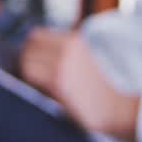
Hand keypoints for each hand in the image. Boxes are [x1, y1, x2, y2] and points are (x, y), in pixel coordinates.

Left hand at [19, 28, 140, 141]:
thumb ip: (66, 51)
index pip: (37, 34)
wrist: (117, 107)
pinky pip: (31, 74)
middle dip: (25, 57)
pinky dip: (29, 80)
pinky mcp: (58, 82)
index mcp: (74, 40)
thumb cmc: (101, 87)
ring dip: (25, 69)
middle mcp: (67, 49)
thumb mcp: (86, 58)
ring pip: (26, 60)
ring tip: (33, 80)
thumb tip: (38, 51)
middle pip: (29, 45)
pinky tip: (37, 88)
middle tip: (27, 69)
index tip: (28, 56)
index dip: (29, 46)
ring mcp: (61, 64)